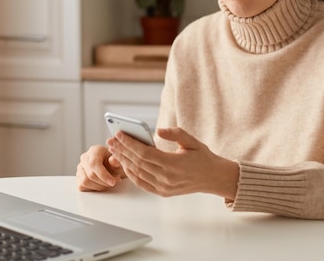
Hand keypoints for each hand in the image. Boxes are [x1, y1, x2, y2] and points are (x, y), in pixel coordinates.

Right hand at [76, 145, 125, 191]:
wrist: (110, 166)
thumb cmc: (113, 163)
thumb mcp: (118, 161)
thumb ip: (116, 161)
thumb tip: (113, 160)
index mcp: (94, 151)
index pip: (94, 164)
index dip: (103, 175)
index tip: (112, 182)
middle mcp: (84, 158)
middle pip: (90, 174)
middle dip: (104, 182)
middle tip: (114, 182)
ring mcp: (80, 167)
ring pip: (85, 182)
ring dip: (99, 186)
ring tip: (108, 183)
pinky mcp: (78, 177)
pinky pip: (82, 186)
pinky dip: (93, 189)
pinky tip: (101, 185)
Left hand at [107, 127, 238, 198]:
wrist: (213, 178)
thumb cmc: (202, 157)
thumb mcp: (192, 141)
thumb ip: (175, 133)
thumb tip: (157, 131)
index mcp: (174, 164)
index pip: (145, 153)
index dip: (130, 144)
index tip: (119, 134)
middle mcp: (167, 178)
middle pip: (138, 163)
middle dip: (122, 150)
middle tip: (111, 140)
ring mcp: (164, 187)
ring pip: (137, 173)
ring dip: (124, 161)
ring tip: (114, 149)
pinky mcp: (163, 193)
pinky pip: (142, 183)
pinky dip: (131, 173)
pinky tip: (125, 163)